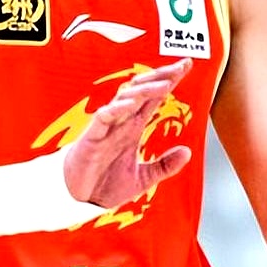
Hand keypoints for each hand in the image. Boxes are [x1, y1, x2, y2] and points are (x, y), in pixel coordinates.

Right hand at [63, 58, 193, 208]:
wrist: (79, 199)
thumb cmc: (105, 183)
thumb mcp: (144, 178)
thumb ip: (165, 165)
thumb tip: (187, 152)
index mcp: (133, 127)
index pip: (154, 98)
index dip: (169, 81)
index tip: (185, 66)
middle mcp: (122, 121)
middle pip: (142, 90)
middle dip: (161, 77)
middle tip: (181, 66)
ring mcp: (107, 127)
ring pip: (125, 98)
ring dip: (145, 90)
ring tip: (165, 84)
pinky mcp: (93, 136)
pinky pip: (104, 116)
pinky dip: (117, 108)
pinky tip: (131, 103)